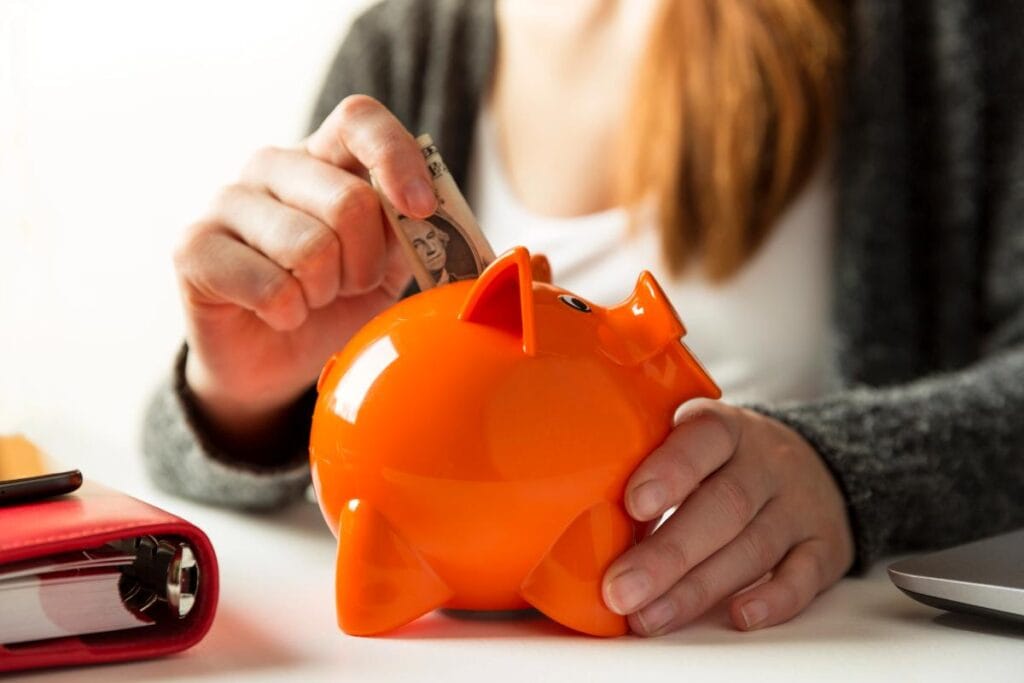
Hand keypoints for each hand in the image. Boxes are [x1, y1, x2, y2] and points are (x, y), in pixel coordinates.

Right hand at [174, 95, 434, 446]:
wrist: (278, 362)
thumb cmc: (345, 307)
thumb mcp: (407, 275)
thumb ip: (456, 255)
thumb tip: (540, 259)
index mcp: (330, 160)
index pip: (360, 118)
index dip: (395, 157)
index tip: (419, 210)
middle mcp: (275, 167)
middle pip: (346, 197)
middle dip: (367, 261)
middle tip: (353, 284)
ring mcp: (229, 203)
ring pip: (306, 244)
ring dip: (324, 291)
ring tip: (313, 298)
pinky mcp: (194, 248)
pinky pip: (260, 279)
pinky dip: (285, 311)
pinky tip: (279, 315)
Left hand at [602, 399, 853, 634]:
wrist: (815, 465)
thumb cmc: (725, 461)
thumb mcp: (694, 442)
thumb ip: (653, 470)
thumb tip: (587, 525)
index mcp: (725, 429)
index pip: (703, 438)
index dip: (670, 470)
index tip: (633, 504)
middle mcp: (766, 463)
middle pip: (722, 506)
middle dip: (668, 553)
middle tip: (621, 588)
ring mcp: (798, 505)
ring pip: (753, 546)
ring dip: (697, 589)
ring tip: (649, 617)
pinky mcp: (824, 546)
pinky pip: (804, 575)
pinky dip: (773, 599)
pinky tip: (737, 616)